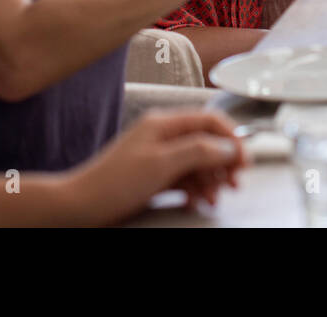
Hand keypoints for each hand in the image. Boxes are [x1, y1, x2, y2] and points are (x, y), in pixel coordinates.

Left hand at [65, 110, 247, 223]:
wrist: (82, 206)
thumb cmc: (113, 183)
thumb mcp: (161, 164)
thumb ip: (197, 151)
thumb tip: (227, 146)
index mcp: (163, 124)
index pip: (209, 120)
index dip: (231, 138)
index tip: (244, 160)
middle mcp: (163, 136)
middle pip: (206, 142)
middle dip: (223, 162)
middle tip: (234, 183)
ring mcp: (159, 157)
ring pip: (198, 163)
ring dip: (211, 179)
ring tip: (215, 197)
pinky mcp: (155, 176)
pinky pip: (185, 179)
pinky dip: (196, 190)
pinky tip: (198, 201)